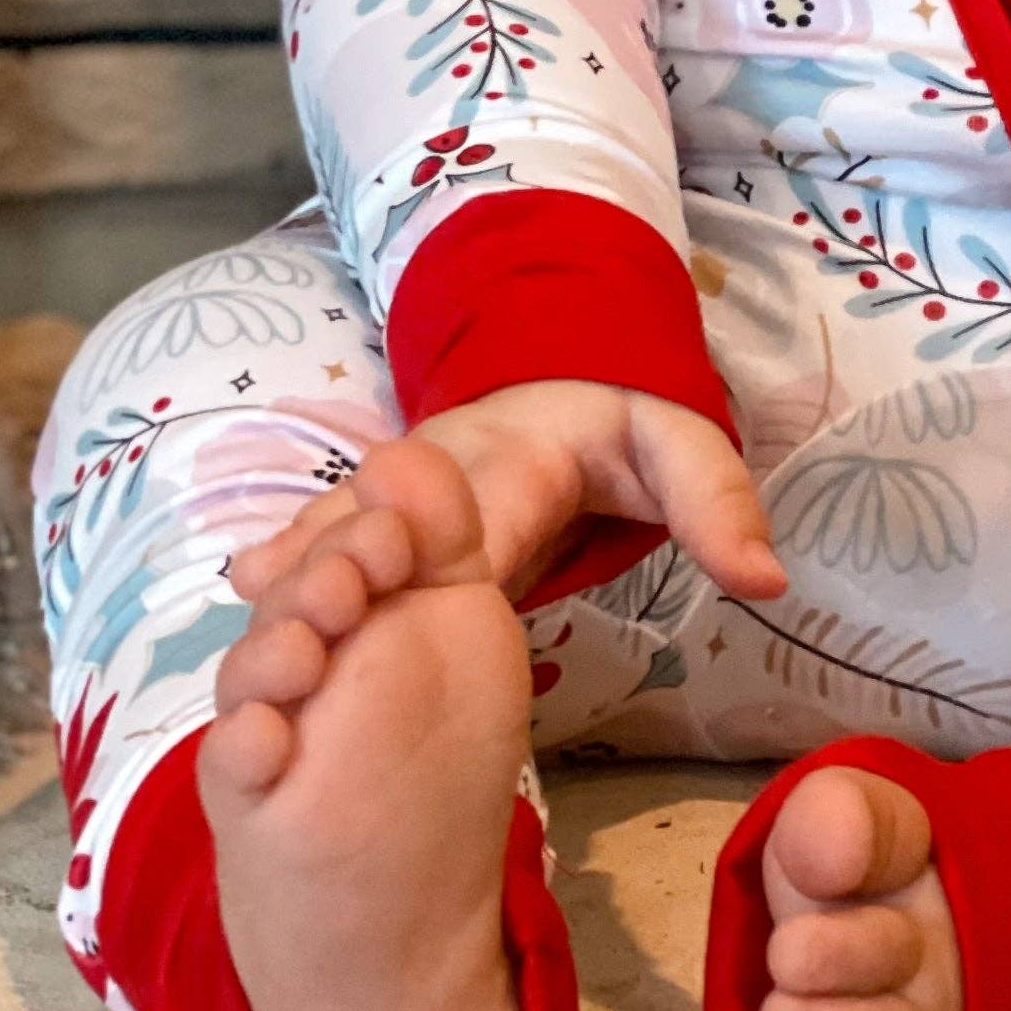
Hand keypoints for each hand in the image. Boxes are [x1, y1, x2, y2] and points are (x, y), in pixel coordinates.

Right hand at [235, 379, 784, 613]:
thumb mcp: (683, 445)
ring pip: (331, 529)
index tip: (382, 623)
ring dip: (291, 580)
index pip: (462, 526)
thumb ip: (720, 508)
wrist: (565, 367)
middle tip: (282, 643)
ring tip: (248, 639)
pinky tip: (240, 613)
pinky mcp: (375, 507)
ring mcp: (394, 488)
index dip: (428, 571)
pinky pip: (319, 534)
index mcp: (506, 465)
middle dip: (327, 577)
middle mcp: (432, 473)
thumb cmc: (622, 422)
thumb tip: (770, 582)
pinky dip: (281, 568)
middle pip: (375, 527)